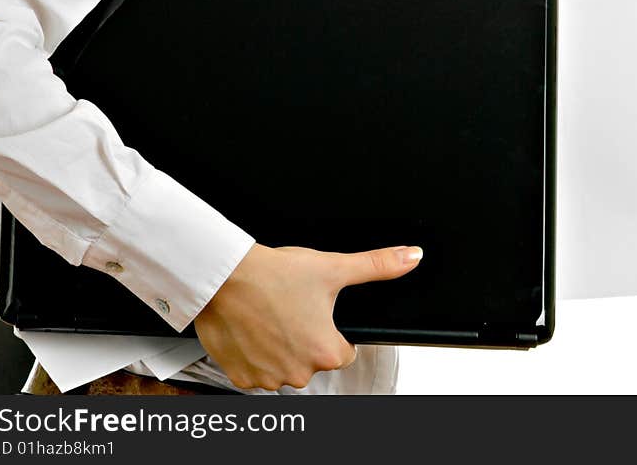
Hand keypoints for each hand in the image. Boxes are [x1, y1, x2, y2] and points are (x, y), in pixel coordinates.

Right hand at [193, 241, 422, 390]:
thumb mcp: (333, 266)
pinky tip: (252, 328)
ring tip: (269, 315)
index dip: (331, 329)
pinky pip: (256, 370)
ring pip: (284, 365)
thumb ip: (376, 266)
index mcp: (326, 351)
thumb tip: (411, 257)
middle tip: (290, 307)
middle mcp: (300, 372)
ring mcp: (269, 378)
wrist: (226, 275)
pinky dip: (255, 353)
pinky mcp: (242, 378)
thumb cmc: (275, 273)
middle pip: (312, 359)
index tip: (314, 310)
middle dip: (303, 337)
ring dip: (279, 346)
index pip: (343, 351)